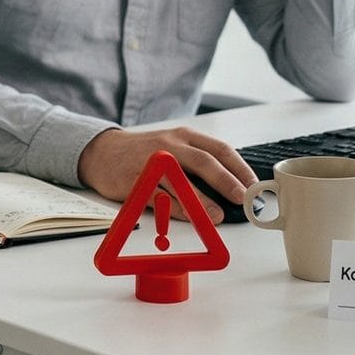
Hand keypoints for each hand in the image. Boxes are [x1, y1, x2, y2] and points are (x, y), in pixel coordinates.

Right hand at [77, 125, 256, 218]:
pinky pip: (158, 197)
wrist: (101, 152)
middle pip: (203, 161)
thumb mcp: (173, 147)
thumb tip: (233, 187)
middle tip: (242, 198)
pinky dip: (174, 209)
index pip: (219, 149)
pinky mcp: (134, 181)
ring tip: (217, 216)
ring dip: (201, 200)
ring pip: (180, 181)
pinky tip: (188, 218)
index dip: (240, 168)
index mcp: (183, 136)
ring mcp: (150, 162)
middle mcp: (169, 146)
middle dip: (226, 181)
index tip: (253, 186)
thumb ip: (199, 162)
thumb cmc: (144, 153)